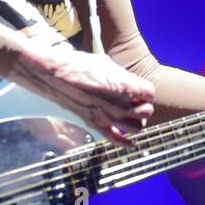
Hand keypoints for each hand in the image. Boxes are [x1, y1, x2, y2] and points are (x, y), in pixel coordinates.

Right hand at [11, 42, 154, 141]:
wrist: (54, 75)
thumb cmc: (78, 64)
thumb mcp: (105, 63)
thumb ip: (122, 76)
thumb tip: (131, 84)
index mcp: (122, 85)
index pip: (149, 92)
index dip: (145, 89)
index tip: (140, 86)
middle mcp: (117, 104)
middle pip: (146, 111)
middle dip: (144, 105)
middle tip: (136, 99)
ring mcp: (106, 116)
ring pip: (136, 127)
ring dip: (137, 120)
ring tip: (130, 113)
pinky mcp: (95, 124)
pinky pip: (116, 140)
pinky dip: (125, 142)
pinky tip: (129, 141)